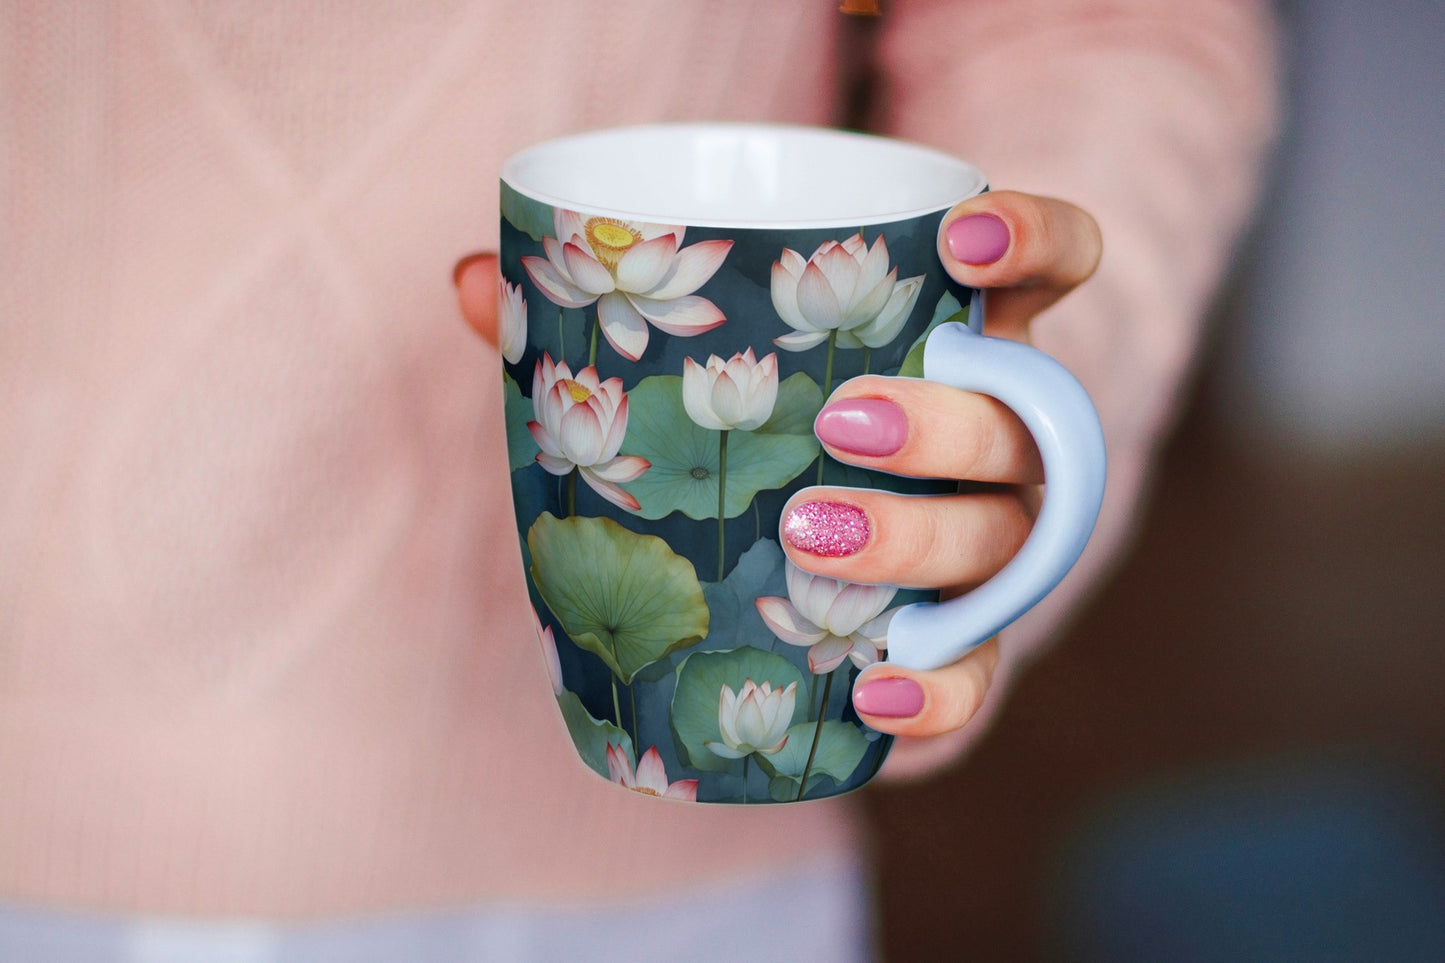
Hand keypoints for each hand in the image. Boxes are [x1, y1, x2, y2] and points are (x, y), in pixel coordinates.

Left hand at [454, 190, 1101, 781]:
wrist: (802, 593)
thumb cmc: (756, 450)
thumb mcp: (694, 376)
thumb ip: (591, 323)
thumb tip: (472, 280)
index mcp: (955, 345)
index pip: (1053, 270)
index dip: (1036, 243)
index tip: (962, 237)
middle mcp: (999, 446)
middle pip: (1027, 422)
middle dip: (948, 419)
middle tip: (841, 423)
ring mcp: (993, 554)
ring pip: (1005, 542)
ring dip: (919, 539)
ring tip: (810, 538)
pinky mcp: (966, 655)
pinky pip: (984, 676)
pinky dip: (943, 685)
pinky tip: (875, 685)